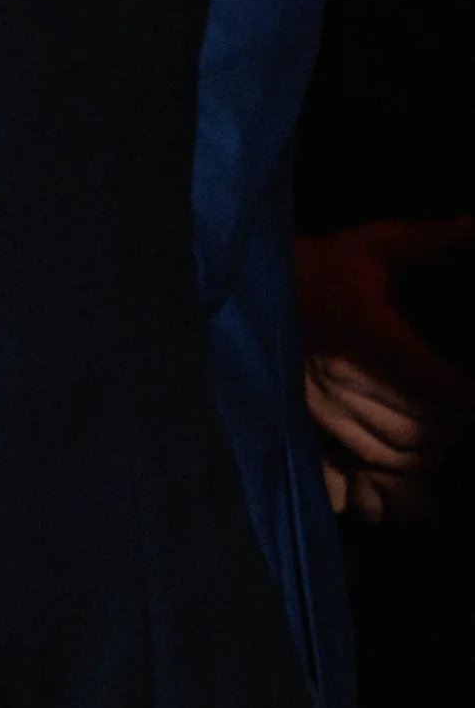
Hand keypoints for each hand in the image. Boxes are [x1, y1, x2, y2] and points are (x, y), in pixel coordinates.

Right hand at [298, 220, 474, 523]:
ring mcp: (323, 404)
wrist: (254, 283)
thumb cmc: (321, 266)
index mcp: (370, 335)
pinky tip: (402, 449)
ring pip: (395, 450)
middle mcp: (346, 376)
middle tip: (460, 410)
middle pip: (422, 428)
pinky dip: (389, 466)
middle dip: (452, 427)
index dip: (467, 395)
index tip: (474, 391)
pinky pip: (359, 460)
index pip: (439, 384)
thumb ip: (430, 241)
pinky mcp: (307, 420)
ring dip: (426, 449)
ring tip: (440, 430)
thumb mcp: (373, 246)